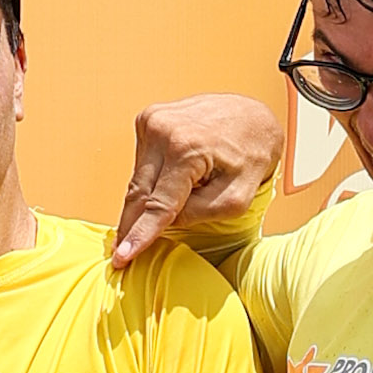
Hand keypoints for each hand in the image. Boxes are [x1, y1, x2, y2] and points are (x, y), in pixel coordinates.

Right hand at [108, 91, 285, 270]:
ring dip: (147, 200)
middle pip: (139, 192)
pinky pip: (142, 164)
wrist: (253, 115)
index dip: (140, 234)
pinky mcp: (148, 119)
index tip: (122, 258)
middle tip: (120, 254)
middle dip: (131, 225)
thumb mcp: (237, 198)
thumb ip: (198, 214)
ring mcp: (152, 120)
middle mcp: (163, 128)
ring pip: (138, 179)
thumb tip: (162, 221)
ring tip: (175, 200)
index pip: (158, 204)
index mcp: (186, 147)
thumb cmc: (251, 154)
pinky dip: (152, 180)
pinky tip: (171, 180)